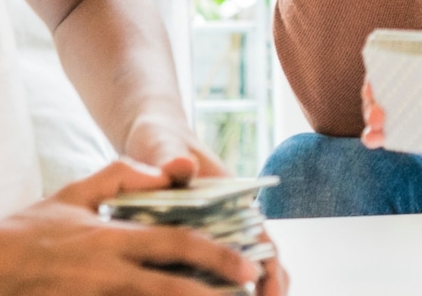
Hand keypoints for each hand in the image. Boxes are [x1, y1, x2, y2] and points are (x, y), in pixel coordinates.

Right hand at [0, 159, 266, 294]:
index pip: (178, 243)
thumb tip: (161, 173)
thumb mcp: (73, 192)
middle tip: (249, 295)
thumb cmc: (27, 230)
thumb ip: (119, 176)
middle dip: (216, 295)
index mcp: (112, 238)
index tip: (248, 265)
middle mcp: (109, 273)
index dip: (218, 255)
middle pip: (174, 288)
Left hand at [120, 123, 288, 294]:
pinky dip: (214, 287)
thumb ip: (172, 159)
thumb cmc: (161, 142)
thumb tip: (181, 166)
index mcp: (233, 198)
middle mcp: (230, 219)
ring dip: (242, 290)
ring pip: (236, 270)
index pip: (261, 238)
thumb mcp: (164, 147)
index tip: (266, 288)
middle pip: (258, 261)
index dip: (269, 266)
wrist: (152, 142)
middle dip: (265, 287)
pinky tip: (206, 295)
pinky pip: (206, 271)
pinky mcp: (190, 242)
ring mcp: (213, 232)